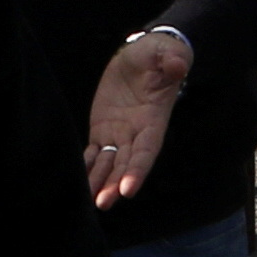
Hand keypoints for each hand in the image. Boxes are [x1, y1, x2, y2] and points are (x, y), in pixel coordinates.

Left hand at [82, 31, 192, 207]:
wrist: (143, 55)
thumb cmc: (160, 54)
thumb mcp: (167, 53)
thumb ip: (173, 62)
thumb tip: (178, 65)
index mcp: (153, 119)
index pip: (146, 150)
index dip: (137, 169)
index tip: (128, 189)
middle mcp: (137, 132)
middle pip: (126, 163)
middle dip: (115, 183)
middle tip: (103, 202)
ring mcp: (119, 132)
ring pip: (109, 163)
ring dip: (100, 182)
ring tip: (90, 202)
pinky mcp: (103, 128)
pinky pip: (94, 152)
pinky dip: (87, 166)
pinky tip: (78, 182)